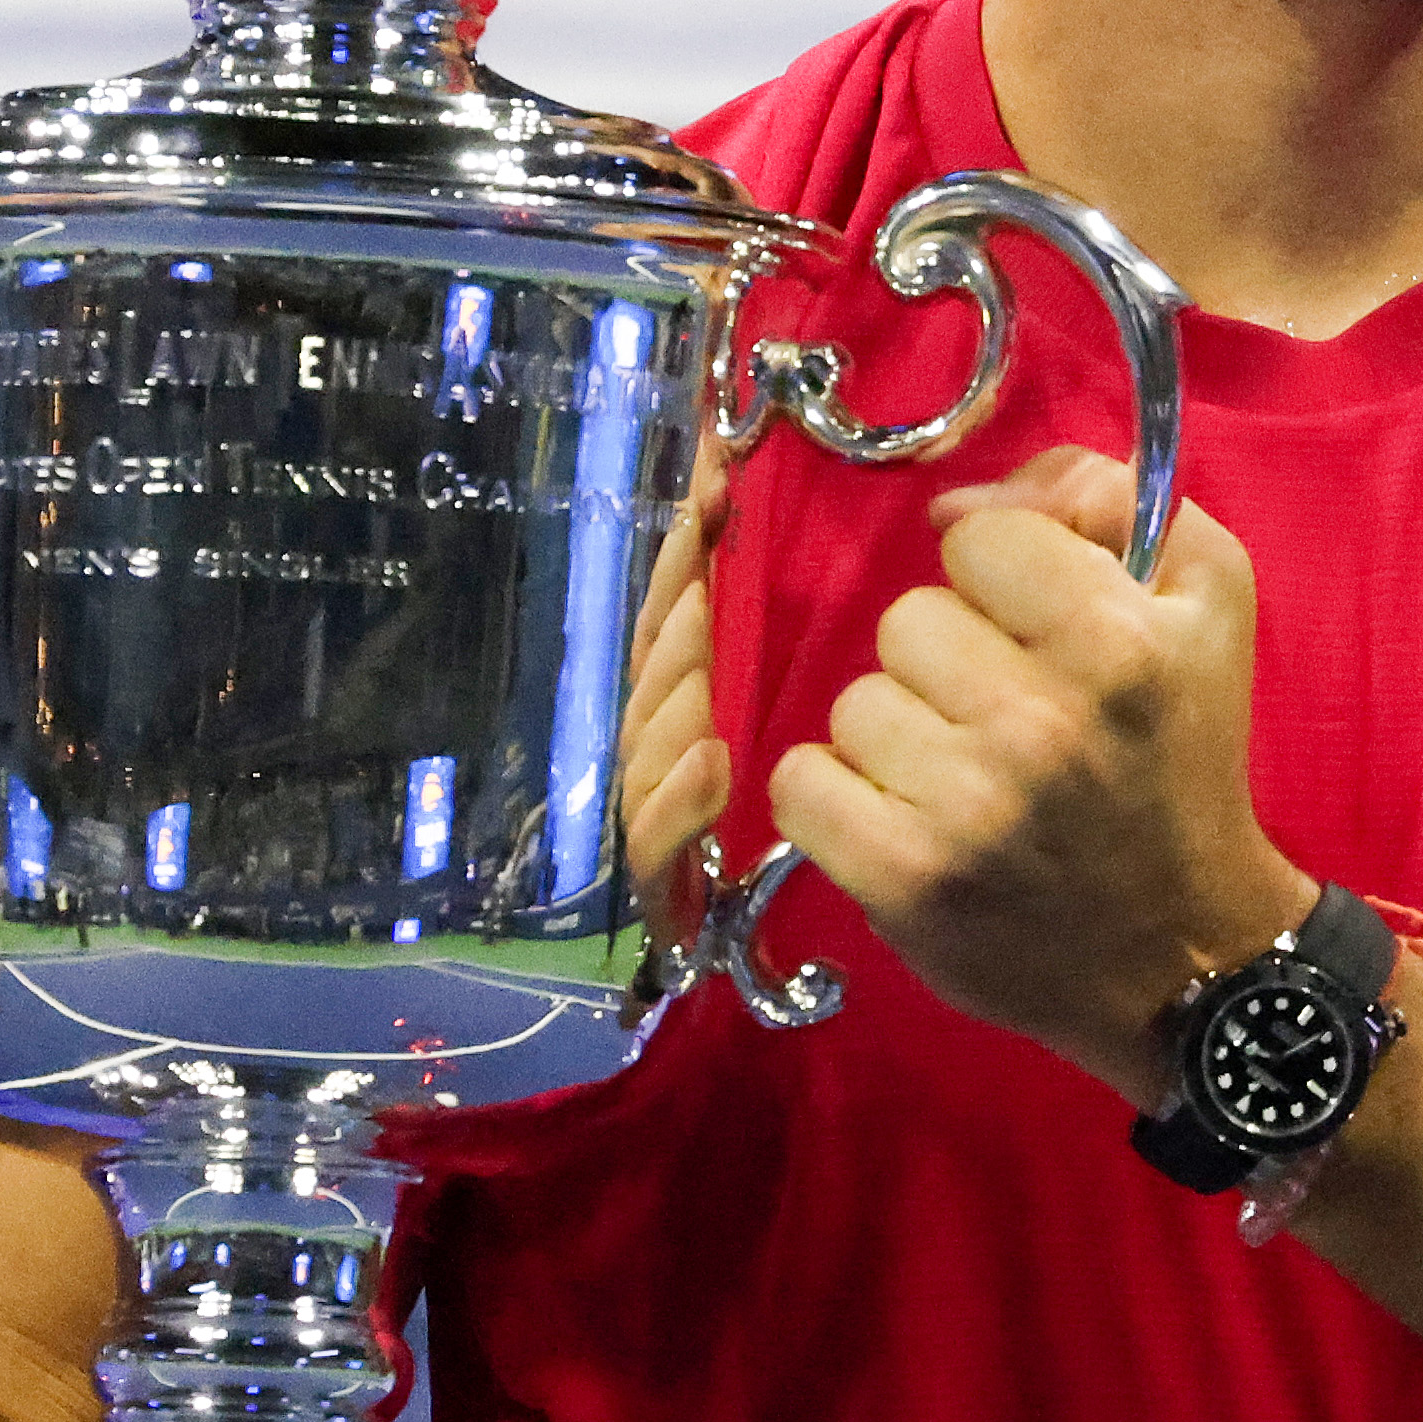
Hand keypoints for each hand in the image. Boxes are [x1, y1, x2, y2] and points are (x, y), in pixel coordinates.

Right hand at [614, 484, 731, 933]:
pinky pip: (655, 842)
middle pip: (650, 668)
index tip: (718, 474)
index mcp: (681, 692)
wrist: (751, 947)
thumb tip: (731, 474)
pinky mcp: (658, 889)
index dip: (688, 540)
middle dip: (676, 609)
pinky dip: (679, 800)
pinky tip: (711, 764)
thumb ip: (735, 598)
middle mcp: (653, 742)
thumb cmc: (775, 808)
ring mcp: (647, 810)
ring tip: (704, 654)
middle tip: (705, 561)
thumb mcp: (762, 689)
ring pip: (647, 744)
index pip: (673, 605)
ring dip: (674, 693)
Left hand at [767, 448, 1313, 1092]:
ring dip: (900, 732)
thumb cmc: (1185, 763)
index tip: (1036, 633)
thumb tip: (960, 500)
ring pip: (855, 700)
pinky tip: (902, 816)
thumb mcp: (1204, 601)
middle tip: (1007, 719)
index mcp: (1116, 645)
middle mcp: (1040, 724)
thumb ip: (1107, 498)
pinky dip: (839, 797)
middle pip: (908, 619)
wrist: (1185, 956)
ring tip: (964, 777)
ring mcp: (965, 807)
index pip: (978, 538)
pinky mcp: (903, 878)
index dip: (1002, 579)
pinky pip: (800, 781)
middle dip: (950, 660)